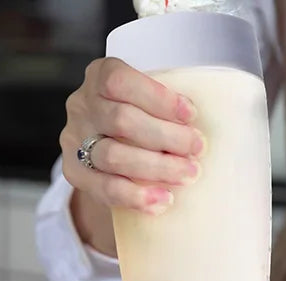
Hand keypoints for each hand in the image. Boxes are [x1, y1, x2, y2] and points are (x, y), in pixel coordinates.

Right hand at [60, 58, 204, 215]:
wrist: (110, 148)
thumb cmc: (141, 115)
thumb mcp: (149, 97)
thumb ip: (167, 103)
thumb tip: (210, 122)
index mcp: (99, 75)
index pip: (120, 82)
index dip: (158, 98)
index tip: (190, 115)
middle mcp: (81, 105)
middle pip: (121, 120)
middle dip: (165, 136)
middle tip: (196, 149)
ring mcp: (74, 140)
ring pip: (113, 156)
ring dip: (156, 168)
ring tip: (187, 174)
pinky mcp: (74, 173)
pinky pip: (103, 188)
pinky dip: (136, 196)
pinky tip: (162, 200)